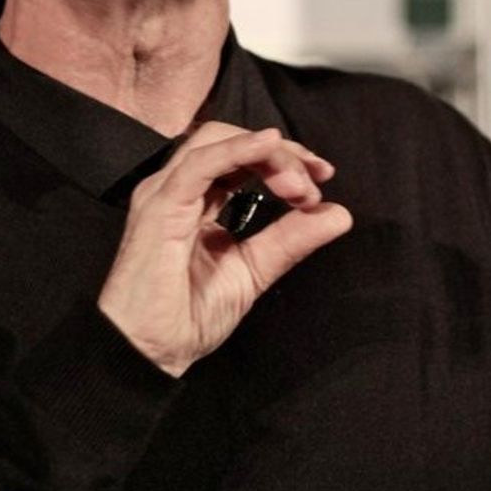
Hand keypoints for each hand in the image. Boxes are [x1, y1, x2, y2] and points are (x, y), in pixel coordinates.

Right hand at [97, 121, 351, 376]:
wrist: (150, 352)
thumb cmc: (190, 314)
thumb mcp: (254, 270)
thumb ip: (290, 239)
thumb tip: (340, 213)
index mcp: (196, 197)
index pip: (240, 157)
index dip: (282, 158)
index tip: (322, 178)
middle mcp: (178, 185)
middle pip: (229, 138)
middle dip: (279, 153)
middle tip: (314, 183)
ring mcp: (165, 191)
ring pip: (216, 140)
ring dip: (265, 154)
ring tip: (298, 184)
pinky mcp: (160, 205)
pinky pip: (200, 165)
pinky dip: (236, 150)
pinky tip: (269, 147)